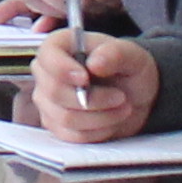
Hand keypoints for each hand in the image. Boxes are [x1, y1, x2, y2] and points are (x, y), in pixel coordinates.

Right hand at [30, 31, 159, 140]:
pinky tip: (111, 120)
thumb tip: (94, 63)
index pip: (47, 56)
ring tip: (122, 107)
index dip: (62, 69)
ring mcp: (48, 102)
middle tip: (120, 96)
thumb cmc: (128, 69)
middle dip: (93, 99)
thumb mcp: (132, 56)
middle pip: (54, 92)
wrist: (134, 95)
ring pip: (66, 117)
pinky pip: (72, 136)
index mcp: (60, 46)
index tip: (85, 77)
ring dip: (101, 117)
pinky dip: (97, 131)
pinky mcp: (56, 125)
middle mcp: (47, 73)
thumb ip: (115, 53)